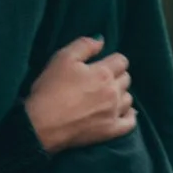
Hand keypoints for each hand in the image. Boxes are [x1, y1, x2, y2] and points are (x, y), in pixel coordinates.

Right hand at [23, 34, 135, 152]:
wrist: (42, 125)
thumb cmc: (50, 90)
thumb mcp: (62, 58)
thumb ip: (84, 45)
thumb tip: (101, 41)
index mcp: (103, 73)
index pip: (121, 61)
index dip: (112, 60)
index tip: (101, 64)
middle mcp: (113, 92)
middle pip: (126, 79)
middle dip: (116, 76)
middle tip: (100, 81)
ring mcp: (114, 113)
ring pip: (128, 98)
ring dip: (120, 95)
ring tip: (107, 97)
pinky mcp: (111, 131)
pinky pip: (131, 122)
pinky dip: (129, 116)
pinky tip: (123, 113)